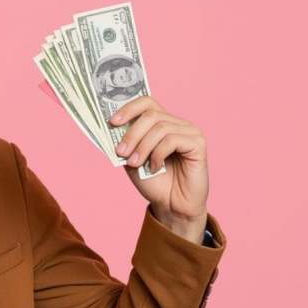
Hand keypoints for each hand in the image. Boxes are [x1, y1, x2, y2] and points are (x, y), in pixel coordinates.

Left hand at [109, 96, 209, 241]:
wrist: (171, 205)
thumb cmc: (154, 182)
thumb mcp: (131, 161)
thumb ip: (124, 143)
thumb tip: (108, 128)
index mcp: (161, 123)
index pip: (147, 102)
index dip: (128, 108)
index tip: (112, 122)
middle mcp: (176, 123)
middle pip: (151, 114)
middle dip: (132, 133)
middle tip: (121, 151)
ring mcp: (189, 132)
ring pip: (160, 128)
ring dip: (143, 147)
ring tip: (136, 163)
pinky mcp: (198, 144)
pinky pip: (172, 140)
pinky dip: (158, 154)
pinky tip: (155, 167)